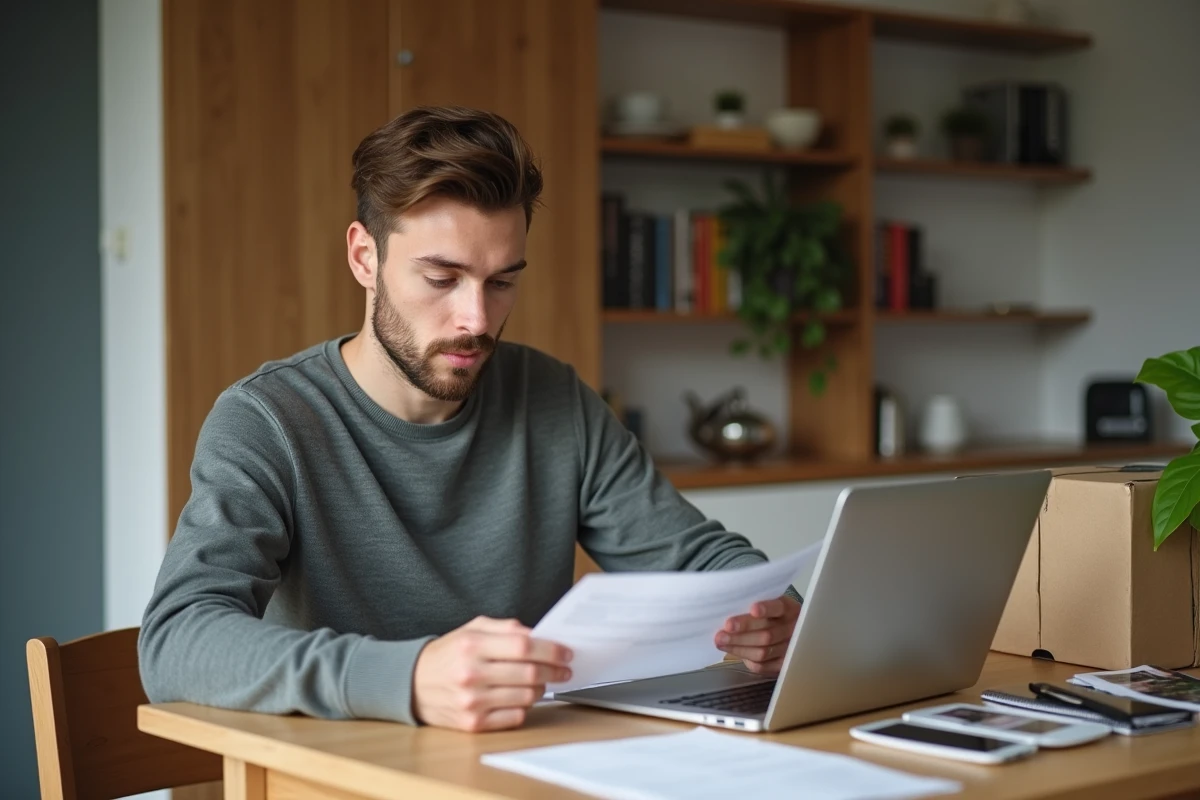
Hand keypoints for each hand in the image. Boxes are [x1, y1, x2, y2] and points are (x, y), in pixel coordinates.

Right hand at [413, 616, 572, 731]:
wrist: (412, 685)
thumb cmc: (448, 655)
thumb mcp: (471, 630)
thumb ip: (505, 628)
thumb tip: (539, 635)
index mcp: (472, 645)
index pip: (523, 647)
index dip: (551, 650)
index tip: (566, 652)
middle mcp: (471, 674)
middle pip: (529, 673)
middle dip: (554, 670)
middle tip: (564, 669)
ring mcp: (472, 702)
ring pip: (526, 697)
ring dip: (541, 688)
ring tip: (541, 681)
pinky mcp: (473, 724)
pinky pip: (515, 716)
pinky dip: (525, 706)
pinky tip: (522, 697)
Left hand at [714, 595, 801, 674]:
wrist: (787, 629)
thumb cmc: (768, 613)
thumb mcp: (766, 602)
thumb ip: (751, 605)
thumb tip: (725, 610)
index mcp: (789, 609)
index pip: (779, 608)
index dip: (767, 609)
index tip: (753, 610)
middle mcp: (792, 629)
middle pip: (768, 634)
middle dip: (742, 634)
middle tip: (721, 634)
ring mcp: (789, 649)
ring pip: (763, 652)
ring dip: (739, 648)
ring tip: (721, 642)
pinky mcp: (783, 665)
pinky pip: (763, 666)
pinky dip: (746, 659)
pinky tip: (733, 652)